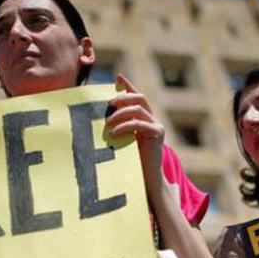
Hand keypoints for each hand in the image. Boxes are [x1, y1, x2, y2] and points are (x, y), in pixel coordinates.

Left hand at [106, 74, 164, 189]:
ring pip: (138, 108)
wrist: (146, 180)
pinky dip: (125, 126)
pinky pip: (140, 123)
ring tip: (107, 124)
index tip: (118, 77)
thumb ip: (117, 128)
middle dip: (122, 98)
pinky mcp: (158, 133)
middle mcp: (152, 119)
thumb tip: (100, 118)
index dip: (128, 85)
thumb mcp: (122, 141)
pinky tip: (114, 133)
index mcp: (144, 118)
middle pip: (139, 98)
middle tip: (107, 105)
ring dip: (120, 113)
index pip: (137, 96)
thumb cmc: (130, 162)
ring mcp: (157, 125)